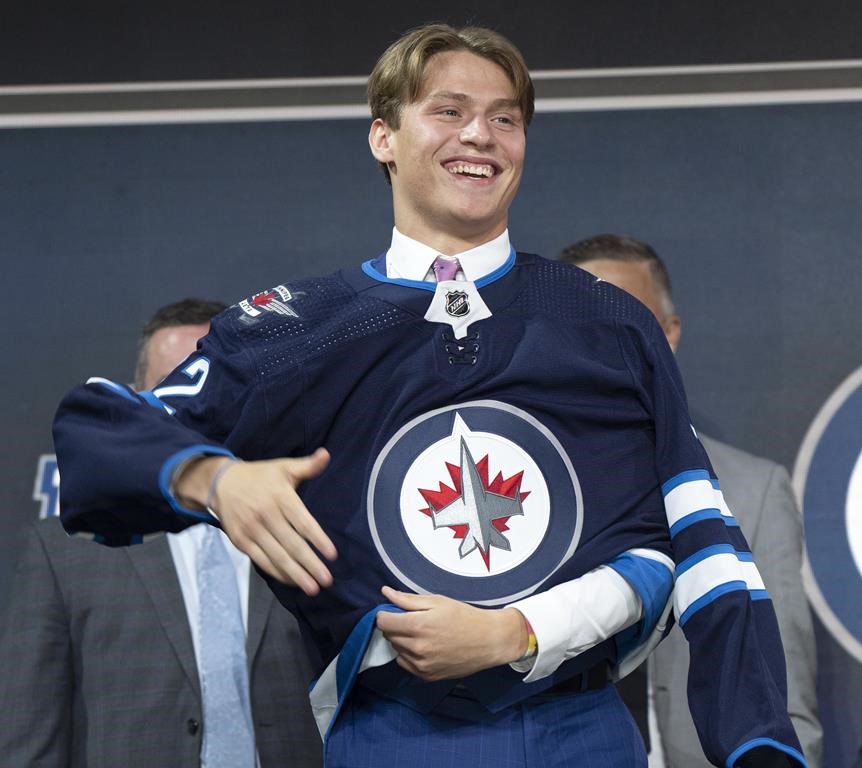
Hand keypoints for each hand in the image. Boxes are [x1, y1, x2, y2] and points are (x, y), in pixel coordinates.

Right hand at [178, 449, 336, 593]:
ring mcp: (252, 530)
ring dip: (296, 574)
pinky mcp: (241, 541)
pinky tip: (292, 581)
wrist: (221, 482)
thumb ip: (308, 465)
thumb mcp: (284, 467)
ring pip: (277, 556)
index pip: (303, 522)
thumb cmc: (260, 476)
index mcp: (280, 496)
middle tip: (327, 580)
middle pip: (292, 544)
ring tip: (312, 588)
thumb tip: (327, 454)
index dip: (318, 540)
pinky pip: (262, 561)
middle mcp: (266, 514)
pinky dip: (277, 572)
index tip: (332, 555)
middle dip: (310, 564)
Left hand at [375, 586, 527, 680]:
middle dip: (395, 625)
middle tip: (414, 619)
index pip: (382, 622)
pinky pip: (405, 663)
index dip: (386, 613)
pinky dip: (409, 654)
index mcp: (417, 626)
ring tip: (422, 633)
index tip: (394, 611)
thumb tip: (386, 592)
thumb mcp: (437, 601)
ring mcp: (421, 665)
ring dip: (402, 640)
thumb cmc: (465, 617)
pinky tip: (425, 646)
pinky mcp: (426, 676)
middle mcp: (416, 649)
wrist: (489, 641)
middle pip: (388, 635)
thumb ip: (408, 599)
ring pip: (396, 650)